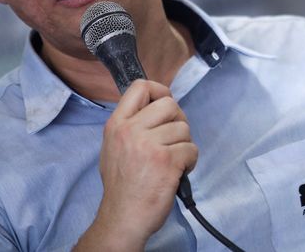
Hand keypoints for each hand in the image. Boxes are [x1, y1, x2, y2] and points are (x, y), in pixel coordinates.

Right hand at [76, 79, 197, 250]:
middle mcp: (131, 130)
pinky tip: (178, 172)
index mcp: (117, 125)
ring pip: (183, 128)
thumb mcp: (113, 147)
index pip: (140, 87)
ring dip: (184, 145)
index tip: (165, 103)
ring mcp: (149, 145)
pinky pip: (191, 149)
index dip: (159, 90)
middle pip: (169, 104)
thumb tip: (156, 107)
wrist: (123, 217)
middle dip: (178, 120)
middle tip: (174, 138)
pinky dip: (190, 161)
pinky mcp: (167, 161)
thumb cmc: (122, 186)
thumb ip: (131, 125)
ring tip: (173, 161)